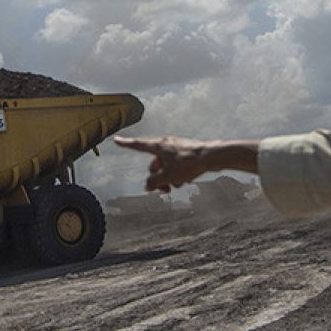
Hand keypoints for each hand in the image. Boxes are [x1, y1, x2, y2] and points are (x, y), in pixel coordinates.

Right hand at [113, 136, 258, 192]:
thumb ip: (154, 182)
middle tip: (165, 191)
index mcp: (159, 146)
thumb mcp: (168, 176)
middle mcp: (166, 145)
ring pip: (165, 167)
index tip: (116, 140)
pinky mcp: (186, 154)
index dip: (126, 144)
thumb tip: (147, 186)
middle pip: (153, 165)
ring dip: (168, 179)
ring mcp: (176, 149)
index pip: (138, 145)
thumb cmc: (190, 163)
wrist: (213, 156)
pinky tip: (187, 179)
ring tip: (178, 185)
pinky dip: (178, 175)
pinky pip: (175, 167)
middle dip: (157, 179)